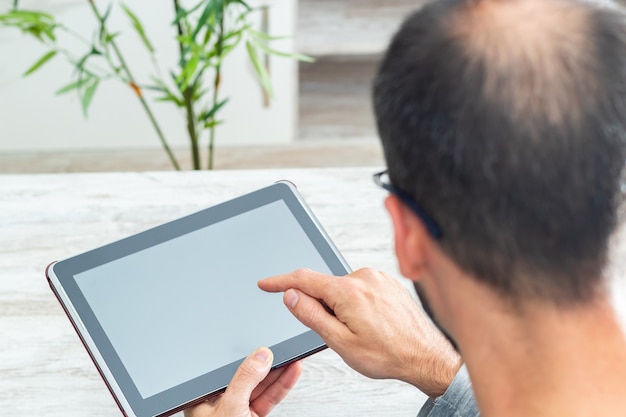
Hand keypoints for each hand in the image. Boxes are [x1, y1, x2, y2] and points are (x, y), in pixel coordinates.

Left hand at [184, 347, 301, 416]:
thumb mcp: (231, 407)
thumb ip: (245, 380)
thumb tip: (259, 356)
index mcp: (205, 399)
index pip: (228, 370)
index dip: (248, 358)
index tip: (266, 347)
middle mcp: (221, 404)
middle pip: (248, 377)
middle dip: (268, 364)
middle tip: (283, 349)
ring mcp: (238, 412)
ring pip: (261, 387)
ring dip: (279, 374)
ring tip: (293, 358)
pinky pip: (268, 399)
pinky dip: (281, 387)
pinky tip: (290, 374)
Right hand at [258, 268, 460, 396]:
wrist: (426, 356)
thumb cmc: (388, 354)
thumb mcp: (341, 342)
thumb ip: (312, 315)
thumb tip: (292, 296)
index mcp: (349, 291)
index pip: (303, 279)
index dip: (280, 282)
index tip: (265, 284)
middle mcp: (364, 277)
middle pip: (325, 285)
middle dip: (321, 305)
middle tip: (338, 332)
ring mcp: (378, 278)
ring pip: (343, 288)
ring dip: (341, 305)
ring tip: (362, 332)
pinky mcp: (387, 282)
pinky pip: (360, 288)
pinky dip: (357, 303)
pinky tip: (372, 323)